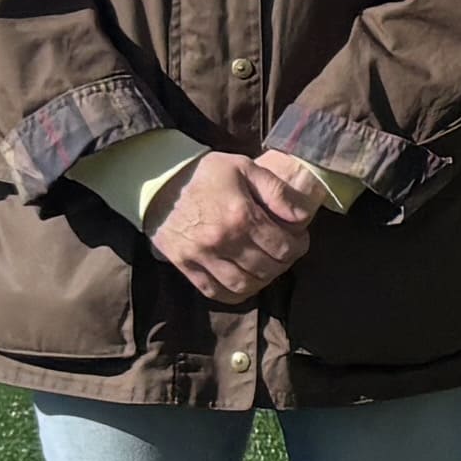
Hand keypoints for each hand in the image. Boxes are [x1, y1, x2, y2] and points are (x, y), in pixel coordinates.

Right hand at [147, 150, 314, 305]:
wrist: (157, 182)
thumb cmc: (204, 173)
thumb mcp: (244, 167)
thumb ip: (277, 190)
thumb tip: (302, 216)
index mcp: (240, 216)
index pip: (283, 247)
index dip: (298, 246)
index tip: (299, 240)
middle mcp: (223, 241)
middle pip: (267, 269)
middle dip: (283, 263)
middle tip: (285, 253)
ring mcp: (202, 257)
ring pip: (244, 285)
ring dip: (262, 281)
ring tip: (267, 267)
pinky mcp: (186, 266)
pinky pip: (216, 292)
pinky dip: (235, 293)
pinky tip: (244, 281)